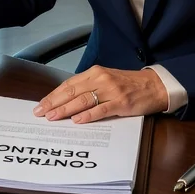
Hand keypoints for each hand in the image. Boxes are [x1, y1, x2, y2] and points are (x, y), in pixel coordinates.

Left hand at [33, 65, 168, 123]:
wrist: (154, 86)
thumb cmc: (127, 84)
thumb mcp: (105, 80)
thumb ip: (88, 87)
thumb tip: (66, 100)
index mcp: (94, 73)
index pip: (68, 84)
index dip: (53, 95)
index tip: (41, 104)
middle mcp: (100, 79)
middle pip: (72, 92)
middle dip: (54, 103)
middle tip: (41, 113)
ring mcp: (111, 91)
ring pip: (83, 100)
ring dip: (66, 110)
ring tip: (53, 117)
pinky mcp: (121, 103)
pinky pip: (101, 109)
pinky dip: (88, 115)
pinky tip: (77, 120)